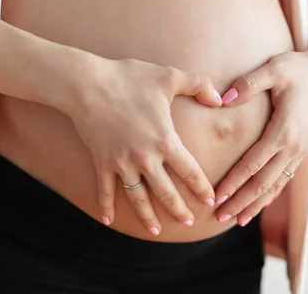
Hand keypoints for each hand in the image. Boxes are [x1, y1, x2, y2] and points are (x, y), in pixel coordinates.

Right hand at [64, 58, 221, 235]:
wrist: (87, 84)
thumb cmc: (129, 78)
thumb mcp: (169, 76)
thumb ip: (200, 85)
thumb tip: (221, 98)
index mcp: (164, 140)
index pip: (190, 171)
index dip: (201, 188)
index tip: (210, 201)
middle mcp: (145, 158)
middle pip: (166, 192)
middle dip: (179, 210)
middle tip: (189, 223)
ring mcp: (121, 163)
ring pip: (138, 198)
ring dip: (147, 216)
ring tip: (157, 231)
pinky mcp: (101, 162)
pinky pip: (105, 190)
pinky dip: (106, 206)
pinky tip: (108, 221)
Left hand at [214, 49, 307, 225]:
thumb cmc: (299, 68)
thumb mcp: (273, 69)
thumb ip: (248, 83)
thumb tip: (224, 98)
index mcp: (284, 130)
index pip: (253, 163)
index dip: (234, 182)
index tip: (217, 196)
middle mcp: (294, 146)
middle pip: (263, 182)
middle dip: (241, 201)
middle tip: (219, 217)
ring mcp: (301, 150)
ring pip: (276, 185)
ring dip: (256, 203)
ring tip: (237, 220)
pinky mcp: (303, 149)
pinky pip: (285, 178)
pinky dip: (271, 194)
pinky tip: (259, 203)